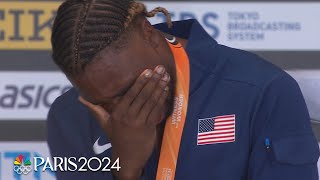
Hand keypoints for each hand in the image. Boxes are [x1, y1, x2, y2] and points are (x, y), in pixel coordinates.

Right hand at [79, 65, 170, 179]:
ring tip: (166, 76)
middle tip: (160, 68)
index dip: (140, 81)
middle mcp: (129, 116)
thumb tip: (79, 98)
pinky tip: (167, 90)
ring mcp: (140, 122)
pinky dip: (163, 100)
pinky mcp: (149, 127)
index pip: (131, 94)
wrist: (127, 157)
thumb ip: (94, 109)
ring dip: (160, 88)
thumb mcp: (104, 123)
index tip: (147, 70)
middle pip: (143, 95)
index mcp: (118, 113)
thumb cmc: (116, 137)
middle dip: (153, 81)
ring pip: (152, 102)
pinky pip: (157, 110)